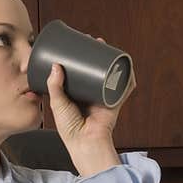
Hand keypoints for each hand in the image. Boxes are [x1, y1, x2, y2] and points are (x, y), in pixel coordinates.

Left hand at [46, 36, 136, 176]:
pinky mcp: (114, 101)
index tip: (76, 44)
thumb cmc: (69, 129)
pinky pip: (124, 87)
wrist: (85, 143)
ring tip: (106, 46)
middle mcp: (91, 93)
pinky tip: (127, 64)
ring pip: (109, 74)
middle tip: (92, 40)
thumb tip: (55, 66)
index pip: (79, 71)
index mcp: (77, 94)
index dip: (79, 58)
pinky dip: (128, 77)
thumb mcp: (57, 104)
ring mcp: (103, 96)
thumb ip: (55, 86)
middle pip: (95, 69)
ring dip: (111, 59)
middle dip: (96, 54)